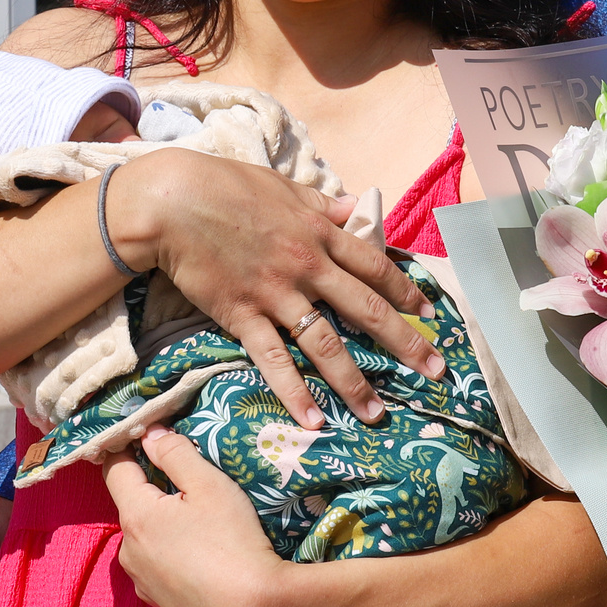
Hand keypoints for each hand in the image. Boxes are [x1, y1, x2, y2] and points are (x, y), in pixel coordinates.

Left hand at [104, 428, 298, 606]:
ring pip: (144, 535)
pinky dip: (170, 552)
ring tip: (201, 523)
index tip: (144, 431)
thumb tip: (149, 434)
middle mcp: (127, 549)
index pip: (114, 468)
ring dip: (162, 522)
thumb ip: (174, 453)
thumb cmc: (233, 541)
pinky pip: (156, 563)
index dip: (126, 445)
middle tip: (190, 480)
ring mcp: (140, 579)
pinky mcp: (157, 601)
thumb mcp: (209, 485)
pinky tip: (200, 555)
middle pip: (132, 503)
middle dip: (153, 487)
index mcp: (135, 515)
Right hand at [108, 150, 441, 426]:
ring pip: (325, 344)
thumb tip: (357, 206)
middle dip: (405, 343)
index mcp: (319, 231)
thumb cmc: (225, 186)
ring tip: (376, 414)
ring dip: (354, 383)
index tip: (431, 314)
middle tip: (435, 371)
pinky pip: (274, 360)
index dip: (406, 291)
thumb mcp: (284, 187)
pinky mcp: (242, 314)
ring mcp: (276, 293)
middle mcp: (307, 265)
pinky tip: (313, 421)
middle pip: (366, 309)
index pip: (375, 266)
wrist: (172, 201)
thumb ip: (323, 202)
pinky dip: (294, 392)